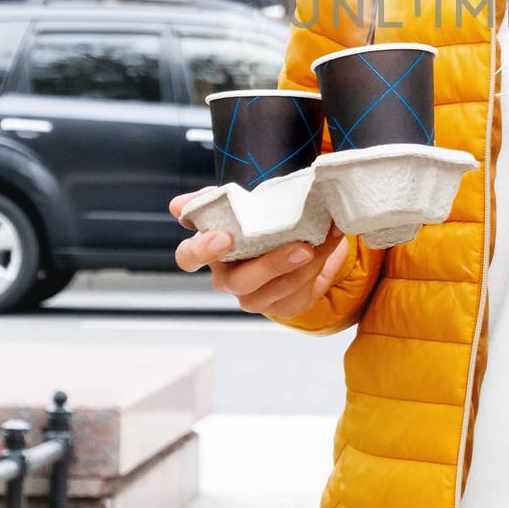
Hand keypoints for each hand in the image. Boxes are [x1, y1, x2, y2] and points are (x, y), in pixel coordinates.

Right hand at [168, 191, 349, 319]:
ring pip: (276, 290)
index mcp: (210, 253)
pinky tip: (331, 246)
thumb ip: (211, 201)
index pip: (189, 258)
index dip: (202, 250)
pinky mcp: (283, 306)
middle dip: (271, 265)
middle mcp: (228, 279)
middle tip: (299, 247)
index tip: (222, 237)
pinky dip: (319, 268)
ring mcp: (254, 297)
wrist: (294, 239)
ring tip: (324, 241)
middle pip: (240, 281)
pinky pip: (299, 295)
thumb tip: (177, 205)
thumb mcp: (239, 205)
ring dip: (304, 266)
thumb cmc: (259, 222)